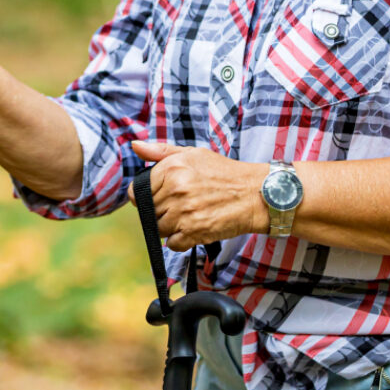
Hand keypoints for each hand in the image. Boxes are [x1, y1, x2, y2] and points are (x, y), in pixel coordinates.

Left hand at [130, 141, 268, 250]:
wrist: (254, 193)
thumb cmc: (223, 172)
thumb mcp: (193, 154)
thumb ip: (161, 151)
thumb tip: (135, 146)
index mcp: (172, 168)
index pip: (139, 192)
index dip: (148, 196)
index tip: (162, 197)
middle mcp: (176, 189)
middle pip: (150, 212)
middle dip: (162, 211)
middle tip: (184, 205)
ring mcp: (184, 212)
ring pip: (159, 229)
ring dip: (171, 227)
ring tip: (190, 216)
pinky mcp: (194, 231)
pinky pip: (172, 244)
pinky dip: (181, 241)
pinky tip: (195, 228)